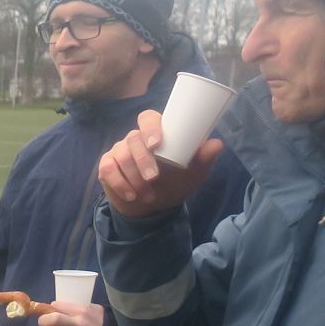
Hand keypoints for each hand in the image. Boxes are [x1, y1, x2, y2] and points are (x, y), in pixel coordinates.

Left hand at [36, 301, 104, 325]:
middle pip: (52, 320)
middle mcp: (79, 324)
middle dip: (43, 321)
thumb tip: (57, 307)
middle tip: (44, 324)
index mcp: (83, 311)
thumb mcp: (94, 309)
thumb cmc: (104, 323)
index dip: (49, 309)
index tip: (48, 312)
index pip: (57, 306)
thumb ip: (77, 308)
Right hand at [98, 110, 222, 218]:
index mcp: (157, 133)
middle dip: (143, 160)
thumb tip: (217, 144)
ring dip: (135, 178)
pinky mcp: (107, 166)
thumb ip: (204, 159)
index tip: (157, 144)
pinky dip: (120, 184)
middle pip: (133, 139)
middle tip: (153, 178)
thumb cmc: (175, 183)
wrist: (154, 207)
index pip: (148, 118)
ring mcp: (119, 151)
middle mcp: (136, 139)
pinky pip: (108, 170)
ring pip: (121, 157)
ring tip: (148, 196)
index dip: (150, 128)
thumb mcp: (194, 173)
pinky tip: (131, 195)